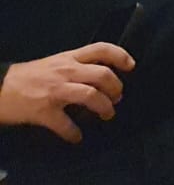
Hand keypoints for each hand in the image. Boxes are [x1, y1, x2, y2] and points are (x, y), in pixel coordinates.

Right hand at [0, 43, 134, 142]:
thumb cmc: (28, 76)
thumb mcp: (54, 63)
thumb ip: (75, 66)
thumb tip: (98, 78)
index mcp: (69, 58)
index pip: (101, 49)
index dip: (120, 55)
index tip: (131, 66)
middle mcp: (66, 71)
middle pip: (102, 74)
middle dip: (116, 87)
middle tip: (118, 97)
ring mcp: (55, 91)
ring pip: (90, 95)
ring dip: (104, 107)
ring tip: (107, 115)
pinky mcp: (43, 110)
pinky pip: (64, 124)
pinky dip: (73, 133)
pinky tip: (76, 137)